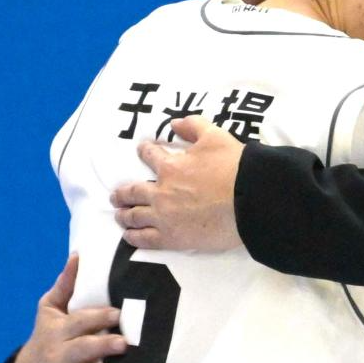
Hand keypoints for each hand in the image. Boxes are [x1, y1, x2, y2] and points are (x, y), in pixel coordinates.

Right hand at [12, 254, 126, 362]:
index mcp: (59, 331)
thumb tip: (78, 255)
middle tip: (124, 343)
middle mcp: (58, 355)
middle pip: (81, 349)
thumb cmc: (48, 336)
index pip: (79, 322)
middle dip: (102, 346)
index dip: (98, 317)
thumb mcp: (50, 310)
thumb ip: (65, 285)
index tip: (118, 313)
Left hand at [112, 115, 243, 250]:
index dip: (144, 151)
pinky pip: (146, 239)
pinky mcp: (172, 238)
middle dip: (122, 193)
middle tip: (116, 195)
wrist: (248, 200)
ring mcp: (164, 217)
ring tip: (120, 216)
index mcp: (171, 166)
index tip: (141, 150)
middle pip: (133, 192)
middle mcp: (161, 192)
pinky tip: (130, 236)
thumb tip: (175, 123)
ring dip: (124, 215)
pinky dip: (134, 237)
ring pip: (135, 217)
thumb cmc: (233, 167)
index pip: (150, 155)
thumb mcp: (215, 136)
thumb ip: (193, 126)